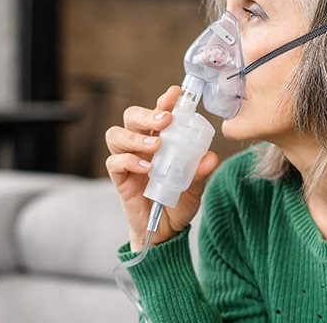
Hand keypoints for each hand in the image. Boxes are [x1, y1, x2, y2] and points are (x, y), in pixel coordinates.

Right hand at [105, 86, 219, 251]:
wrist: (166, 231)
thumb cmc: (178, 202)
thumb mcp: (196, 186)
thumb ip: (201, 171)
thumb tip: (211, 156)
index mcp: (160, 140)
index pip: (157, 113)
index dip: (163, 101)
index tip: (175, 94)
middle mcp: (141, 146)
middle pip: (131, 117)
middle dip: (146, 114)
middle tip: (165, 120)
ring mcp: (128, 161)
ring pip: (116, 135)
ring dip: (135, 136)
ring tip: (155, 145)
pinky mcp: (120, 179)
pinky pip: (115, 163)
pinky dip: (129, 161)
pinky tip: (146, 167)